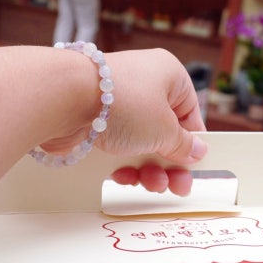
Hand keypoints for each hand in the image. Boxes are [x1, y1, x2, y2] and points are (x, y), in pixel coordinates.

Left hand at [41, 48, 206, 194]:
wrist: (64, 100)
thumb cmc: (121, 102)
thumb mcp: (164, 130)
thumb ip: (183, 145)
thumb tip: (197, 151)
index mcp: (169, 76)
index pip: (190, 114)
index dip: (192, 143)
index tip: (193, 167)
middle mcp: (144, 85)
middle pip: (165, 132)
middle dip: (169, 163)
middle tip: (175, 187)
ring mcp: (119, 103)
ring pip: (141, 143)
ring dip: (147, 169)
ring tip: (148, 183)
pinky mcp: (96, 119)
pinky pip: (118, 146)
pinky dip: (123, 164)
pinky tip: (121, 176)